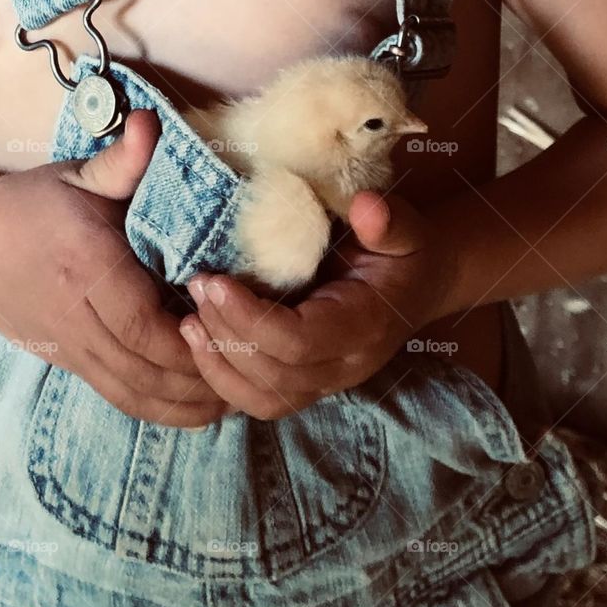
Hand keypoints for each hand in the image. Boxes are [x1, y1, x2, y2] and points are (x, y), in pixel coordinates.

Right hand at [0, 110, 226, 427]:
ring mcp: (70, 349)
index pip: (140, 325)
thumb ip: (121, 161)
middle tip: (247, 370)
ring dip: (184, 404)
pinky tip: (194, 407)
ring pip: (133, 394)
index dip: (188, 342)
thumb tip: (153, 125)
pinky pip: (118, 398)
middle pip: (144, 370)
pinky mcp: (69, 364)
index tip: (225, 333)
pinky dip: (159, 410)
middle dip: (199, 379)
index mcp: (84, 270)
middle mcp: (76, 318)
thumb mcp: (74, 176)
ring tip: (230, 398)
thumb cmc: (28, 206)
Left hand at [179, 191, 458, 419]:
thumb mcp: (406, 228)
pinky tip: (198, 343)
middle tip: (196, 289)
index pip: (298, 344)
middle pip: (274, 376)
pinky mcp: (305, 386)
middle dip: (226, 336)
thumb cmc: (405, 251)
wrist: (419, 285)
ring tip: (188, 321)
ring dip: (217, 364)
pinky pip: (259, 399)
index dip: (250, 320)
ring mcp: (325, 384)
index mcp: (364, 329)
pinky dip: (222, 379)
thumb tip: (365, 206)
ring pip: (262, 398)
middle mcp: (345, 368)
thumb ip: (388, 221)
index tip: (215, 281)